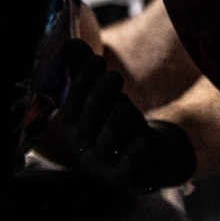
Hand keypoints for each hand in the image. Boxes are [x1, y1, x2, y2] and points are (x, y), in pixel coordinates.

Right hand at [56, 40, 195, 192]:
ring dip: (115, 122)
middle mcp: (83, 146)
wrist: (146, 159)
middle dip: (99, 96)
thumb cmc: (119, 124)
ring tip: (124, 106)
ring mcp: (104, 164)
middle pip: (90, 118)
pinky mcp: (127, 177)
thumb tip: (72, 43)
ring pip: (107, 140)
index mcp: (74, 125)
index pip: (75, 100)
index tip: (97, 60)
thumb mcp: (105, 99)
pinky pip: (128, 167)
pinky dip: (134, 155)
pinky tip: (142, 142)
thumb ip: (87, 74)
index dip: (83, 81)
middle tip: (114, 75)